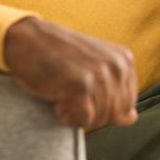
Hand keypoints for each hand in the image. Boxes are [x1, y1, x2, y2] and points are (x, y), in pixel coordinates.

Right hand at [2, 16, 138, 128]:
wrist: (27, 39)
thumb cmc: (58, 55)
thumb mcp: (93, 69)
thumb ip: (115, 93)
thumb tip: (132, 119)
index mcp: (125, 59)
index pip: (126, 106)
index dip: (102, 109)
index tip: (83, 92)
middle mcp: (117, 66)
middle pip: (112, 116)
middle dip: (89, 114)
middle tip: (69, 93)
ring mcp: (101, 75)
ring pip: (97, 120)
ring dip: (74, 114)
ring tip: (61, 92)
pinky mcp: (81, 85)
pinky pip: (82, 120)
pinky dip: (65, 116)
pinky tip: (56, 98)